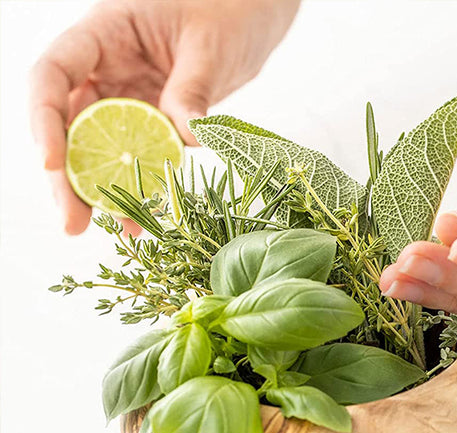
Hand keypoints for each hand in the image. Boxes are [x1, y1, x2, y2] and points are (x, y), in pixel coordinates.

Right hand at [30, 0, 298, 234]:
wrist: (256, 13)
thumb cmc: (231, 8)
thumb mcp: (210, 48)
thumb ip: (191, 92)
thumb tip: (183, 141)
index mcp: (104, 33)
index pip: (54, 73)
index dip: (45, 120)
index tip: (52, 164)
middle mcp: (106, 67)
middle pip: (70, 123)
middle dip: (68, 176)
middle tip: (73, 223)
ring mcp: (129, 96)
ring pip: (100, 148)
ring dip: (101, 191)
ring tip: (108, 231)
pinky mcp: (154, 120)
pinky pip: (139, 157)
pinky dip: (140, 187)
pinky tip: (141, 220)